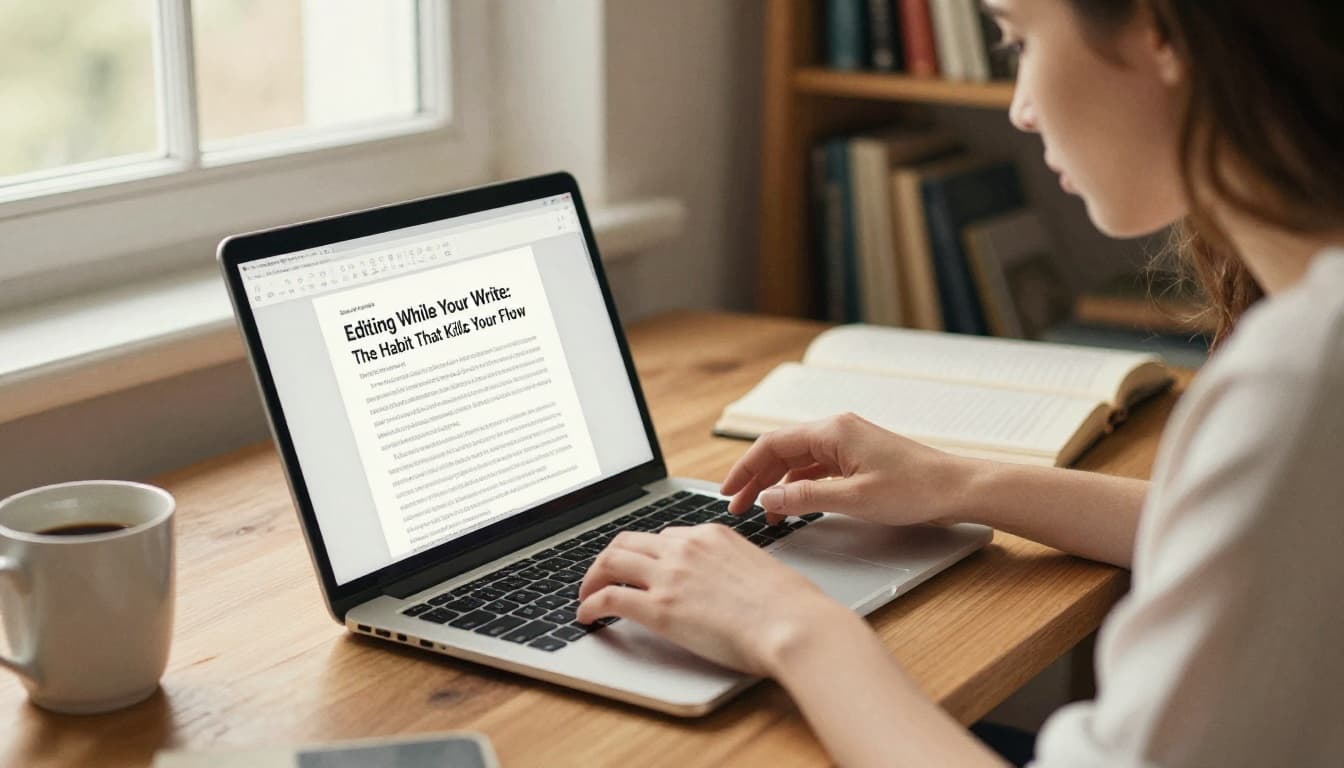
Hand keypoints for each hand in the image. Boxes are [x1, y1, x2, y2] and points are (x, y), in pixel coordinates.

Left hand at [576, 524, 864, 675]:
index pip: (665, 536)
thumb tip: (729, 585)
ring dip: (592, 578)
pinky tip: (586, 616)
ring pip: (611, 561)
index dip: (646, 554)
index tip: (640, 566)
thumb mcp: (760, 569)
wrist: (793, 624)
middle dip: (609, 558)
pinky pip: (610, 598)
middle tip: (601, 577)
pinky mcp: (660, 608)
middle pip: (628, 541)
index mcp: (711, 534)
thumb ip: (734, 568)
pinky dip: (590, 605)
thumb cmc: (790, 606)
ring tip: (586, 594)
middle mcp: (685, 547)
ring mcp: (670, 575)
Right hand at [720, 413, 978, 526]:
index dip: (744, 469)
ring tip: (761, 511)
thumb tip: (768, 500)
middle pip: (781, 450)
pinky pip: (816, 468)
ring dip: (776, 484)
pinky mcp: (858, 459)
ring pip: (797, 460)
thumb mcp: (854, 500)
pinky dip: (798, 486)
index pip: (772, 444)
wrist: (958, 489)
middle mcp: (837, 430)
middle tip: (737, 506)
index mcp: (832, 430)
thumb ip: (806, 499)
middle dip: (756, 478)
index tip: (727, 491)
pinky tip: (791, 505)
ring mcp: (848, 443)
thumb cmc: (915, 490)